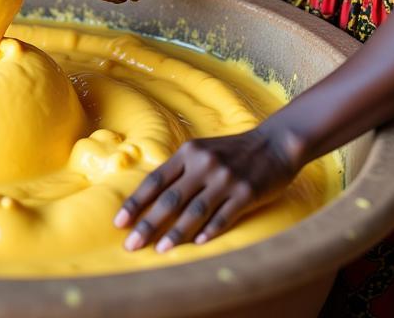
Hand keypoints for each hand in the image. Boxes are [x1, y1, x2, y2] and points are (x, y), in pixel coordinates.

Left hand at [115, 127, 300, 251]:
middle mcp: (203, 165)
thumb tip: (152, 197)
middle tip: (131, 245)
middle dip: (148, 224)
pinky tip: (198, 244)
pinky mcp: (246, 193)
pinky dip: (210, 231)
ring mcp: (225, 179)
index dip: (136, 202)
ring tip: (160, 250)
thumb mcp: (202, 151)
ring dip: (176, 233)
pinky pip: (224, 216)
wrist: (274, 143)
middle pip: (170, 199)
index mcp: (188, 153)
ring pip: (194, 211)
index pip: (155, 181)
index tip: (119, 222)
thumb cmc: (232, 151)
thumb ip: (180, 170)